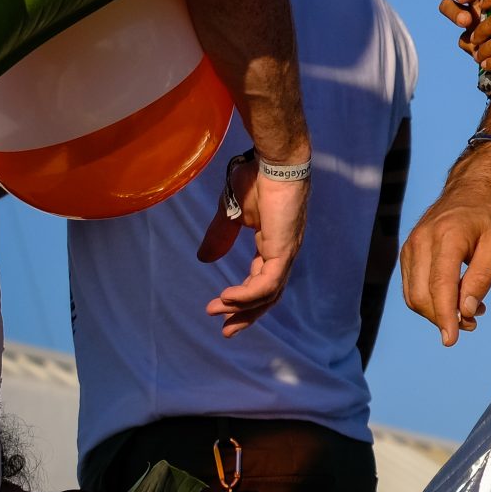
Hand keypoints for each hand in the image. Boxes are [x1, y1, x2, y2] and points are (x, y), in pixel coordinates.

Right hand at [195, 156, 310, 336]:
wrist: (274, 160)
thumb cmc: (256, 179)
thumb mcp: (231, 214)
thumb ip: (220, 236)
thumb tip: (204, 259)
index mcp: (273, 246)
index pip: (261, 282)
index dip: (241, 299)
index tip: (217, 309)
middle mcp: (283, 253)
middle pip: (268, 295)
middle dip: (246, 314)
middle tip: (226, 331)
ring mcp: (286, 251)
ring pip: (269, 293)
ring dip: (243, 307)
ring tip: (219, 312)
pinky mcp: (285, 248)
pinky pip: (269, 282)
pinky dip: (250, 294)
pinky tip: (230, 299)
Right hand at [402, 150, 490, 345]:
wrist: (471, 189)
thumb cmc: (488, 217)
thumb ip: (482, 279)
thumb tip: (467, 311)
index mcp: (447, 236)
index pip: (440, 284)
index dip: (444, 315)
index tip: (451, 339)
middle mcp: (421, 241)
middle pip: (421, 295)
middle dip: (442, 318)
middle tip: (472, 324)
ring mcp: (410, 246)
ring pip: (413, 294)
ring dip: (436, 312)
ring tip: (468, 314)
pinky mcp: (407, 252)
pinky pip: (412, 286)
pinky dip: (430, 300)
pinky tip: (455, 301)